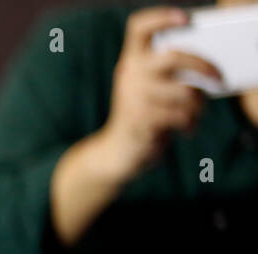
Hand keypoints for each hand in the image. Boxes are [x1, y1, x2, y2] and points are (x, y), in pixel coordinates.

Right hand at [97, 6, 221, 181]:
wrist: (117, 152)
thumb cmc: (142, 115)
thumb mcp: (148, 88)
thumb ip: (166, 71)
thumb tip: (205, 67)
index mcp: (130, 61)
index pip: (138, 29)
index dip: (160, 18)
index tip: (184, 18)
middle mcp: (128, 75)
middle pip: (174, 57)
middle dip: (203, 66)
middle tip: (218, 77)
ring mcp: (132, 98)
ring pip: (184, 93)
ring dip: (198, 106)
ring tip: (195, 114)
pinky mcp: (139, 121)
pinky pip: (180, 116)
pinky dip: (189, 124)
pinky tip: (186, 129)